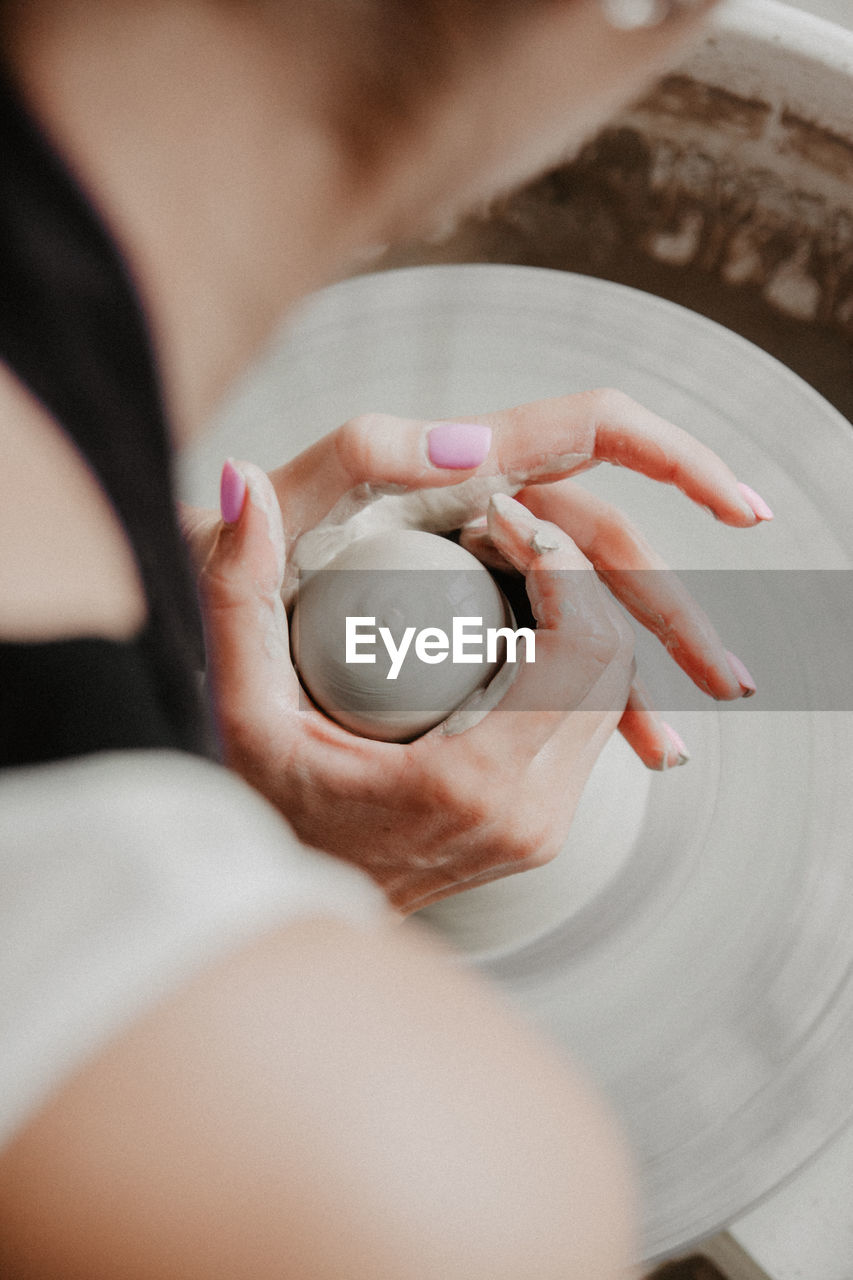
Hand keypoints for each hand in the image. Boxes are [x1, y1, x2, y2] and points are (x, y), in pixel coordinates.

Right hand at [190, 390, 768, 910]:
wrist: (285, 917)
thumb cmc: (258, 815)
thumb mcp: (235, 706)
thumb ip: (235, 593)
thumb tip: (242, 483)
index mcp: (476, 782)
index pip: (585, 648)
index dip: (561, 561)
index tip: (499, 517)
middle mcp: (532, 814)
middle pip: (615, 664)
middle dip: (576, 575)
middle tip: (501, 528)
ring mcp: (545, 826)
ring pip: (614, 692)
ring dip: (576, 612)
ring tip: (499, 564)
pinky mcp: (543, 826)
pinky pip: (589, 722)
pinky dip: (566, 658)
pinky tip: (500, 621)